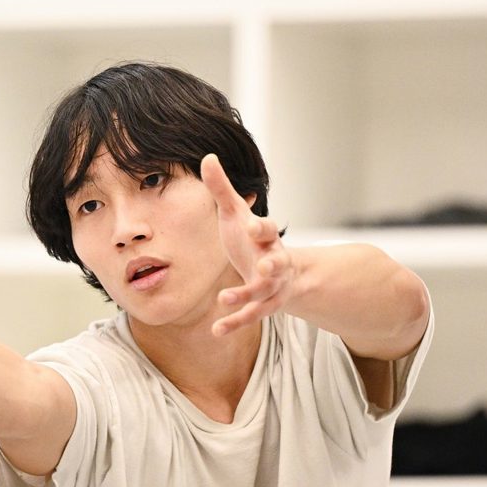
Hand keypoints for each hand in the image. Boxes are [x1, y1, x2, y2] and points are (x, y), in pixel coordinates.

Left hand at [201, 153, 295, 338]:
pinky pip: (252, 315)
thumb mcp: (235, 213)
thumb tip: (207, 156)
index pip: (267, 229)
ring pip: (264, 293)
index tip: (251, 226)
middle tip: (264, 267)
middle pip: (277, 263)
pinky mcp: (266, 305)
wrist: (279, 271)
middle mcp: (274, 261)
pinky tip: (216, 330)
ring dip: (246, 296)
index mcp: (266, 236)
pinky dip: (235, 322)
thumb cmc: (250, 238)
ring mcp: (272, 286)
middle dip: (272, 266)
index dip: (260, 228)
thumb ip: (222, 188)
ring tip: (224, 299)